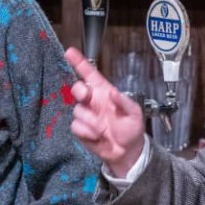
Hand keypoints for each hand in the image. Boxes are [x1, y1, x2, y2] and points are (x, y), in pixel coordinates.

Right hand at [64, 46, 145, 177]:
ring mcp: (86, 115)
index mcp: (104, 92)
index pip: (90, 74)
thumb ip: (124, 102)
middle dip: (80, 91)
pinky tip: (97, 136)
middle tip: (86, 96)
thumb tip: (113, 92)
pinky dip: (87, 132)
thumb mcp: (134, 113)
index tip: (70, 52)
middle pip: (77, 89)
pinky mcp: (81, 129)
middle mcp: (93, 101)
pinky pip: (76, 126)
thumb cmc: (131, 128)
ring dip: (90, 120)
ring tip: (102, 129)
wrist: (127, 152)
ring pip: (78, 110)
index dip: (79, 62)